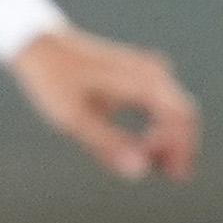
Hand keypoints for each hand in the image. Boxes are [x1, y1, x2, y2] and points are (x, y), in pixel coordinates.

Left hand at [11, 27, 200, 183]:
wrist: (38, 45)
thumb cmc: (54, 80)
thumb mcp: (74, 118)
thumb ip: (108, 145)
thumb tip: (139, 172)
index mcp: (143, 81)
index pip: (182, 118)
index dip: (180, 150)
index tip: (160, 170)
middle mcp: (152, 72)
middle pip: (184, 115)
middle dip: (180, 148)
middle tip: (171, 177)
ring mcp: (147, 70)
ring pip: (174, 109)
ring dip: (171, 139)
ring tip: (158, 167)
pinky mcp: (137, 74)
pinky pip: (162, 103)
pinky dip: (160, 127)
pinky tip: (146, 147)